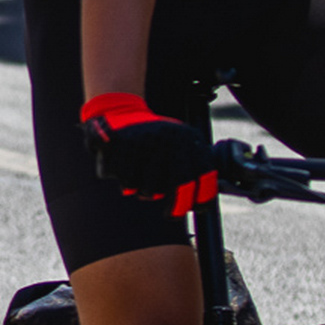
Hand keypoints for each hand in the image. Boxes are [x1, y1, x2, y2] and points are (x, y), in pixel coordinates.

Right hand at [81, 92, 216, 215]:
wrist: (119, 110)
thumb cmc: (155, 136)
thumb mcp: (180, 143)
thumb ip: (193, 167)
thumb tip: (204, 200)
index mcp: (189, 139)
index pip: (204, 175)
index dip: (204, 198)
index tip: (199, 209)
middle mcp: (170, 139)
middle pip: (180, 185)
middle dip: (177, 205)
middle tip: (172, 214)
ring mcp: (147, 143)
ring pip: (150, 189)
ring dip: (145, 191)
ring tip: (141, 174)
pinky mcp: (123, 149)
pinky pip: (128, 184)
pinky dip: (126, 184)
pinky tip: (125, 169)